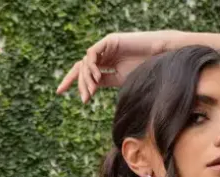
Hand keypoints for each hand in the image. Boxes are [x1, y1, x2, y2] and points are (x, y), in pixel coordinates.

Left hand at [56, 30, 180, 101]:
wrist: (159, 57)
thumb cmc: (144, 70)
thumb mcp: (120, 80)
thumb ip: (104, 82)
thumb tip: (88, 91)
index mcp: (106, 65)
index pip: (85, 73)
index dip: (73, 82)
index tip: (60, 92)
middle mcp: (103, 54)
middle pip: (81, 66)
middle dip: (71, 79)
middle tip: (65, 93)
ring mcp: (106, 47)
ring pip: (86, 62)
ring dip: (85, 79)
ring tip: (89, 93)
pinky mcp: (110, 40)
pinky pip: (93, 54)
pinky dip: (91, 67)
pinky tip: (96, 79)